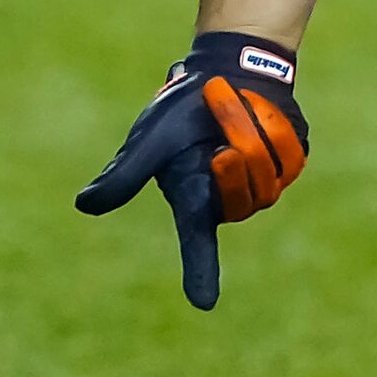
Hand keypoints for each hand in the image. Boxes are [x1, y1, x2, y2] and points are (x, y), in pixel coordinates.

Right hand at [76, 33, 308, 310]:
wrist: (224, 72)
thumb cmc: (180, 111)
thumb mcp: (150, 140)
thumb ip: (124, 175)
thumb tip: (84, 205)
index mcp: (193, 202)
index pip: (197, 246)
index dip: (200, 274)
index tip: (204, 303)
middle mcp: (228, 202)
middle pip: (244, 196)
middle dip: (235, 146)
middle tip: (218, 103)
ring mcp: (262, 186)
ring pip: (269, 174)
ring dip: (250, 127)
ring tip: (234, 101)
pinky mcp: (288, 166)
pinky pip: (292, 154)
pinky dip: (275, 125)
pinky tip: (261, 110)